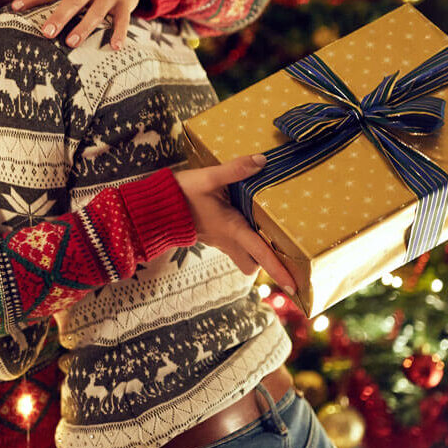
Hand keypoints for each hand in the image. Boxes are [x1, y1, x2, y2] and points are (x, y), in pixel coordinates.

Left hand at [11, 0, 144, 49]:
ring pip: (95, 12)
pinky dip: (120, 33)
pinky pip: (122, 20)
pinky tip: (115, 47)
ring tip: (71, 43)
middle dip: (58, 17)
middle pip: (72, 2)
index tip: (14, 7)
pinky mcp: (125, 4)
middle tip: (46, 33)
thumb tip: (20, 4)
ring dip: (83, 28)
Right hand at [176, 153, 297, 293]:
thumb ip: (234, 170)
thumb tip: (261, 161)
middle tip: (281, 251)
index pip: (260, 253)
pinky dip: (241, 241)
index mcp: (231, 229)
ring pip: (241, 257)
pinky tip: (242, 220)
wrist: (153, 207)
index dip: (279, 269)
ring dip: (253, 252)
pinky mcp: (210, 236)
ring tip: (267, 236)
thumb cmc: (179, 194)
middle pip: (251, 264)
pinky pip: (231, 246)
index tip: (294, 286)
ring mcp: (217, 241)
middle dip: (265, 262)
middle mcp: (227, 240)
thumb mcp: (207, 177)